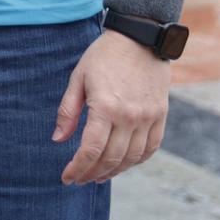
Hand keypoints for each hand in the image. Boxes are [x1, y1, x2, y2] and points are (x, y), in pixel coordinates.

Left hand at [55, 29, 170, 184]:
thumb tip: (58, 139)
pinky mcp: (160, 115)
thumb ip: (68, 111)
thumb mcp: (78, 79)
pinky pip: (151, 147)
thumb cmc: (103, 57)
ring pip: (132, 158)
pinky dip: (137, 161)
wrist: (140, 39)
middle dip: (92, 173)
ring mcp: (148, 118)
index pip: (90, 150)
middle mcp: (130, 117)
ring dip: (114, 171)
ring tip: (98, 175)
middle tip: (79, 179)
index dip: (77, 168)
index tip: (67, 178)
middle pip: (111, 159)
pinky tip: (124, 164)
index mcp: (105, 108)